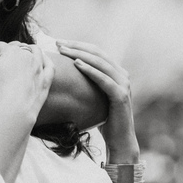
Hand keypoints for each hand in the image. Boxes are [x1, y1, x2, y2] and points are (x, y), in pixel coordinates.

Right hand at [0, 41, 52, 120]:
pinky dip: (45, 59)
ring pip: (34, 51)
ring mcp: (39, 67)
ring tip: (21, 55)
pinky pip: (49, 64)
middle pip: (17, 47)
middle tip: (2, 62)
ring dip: (27, 50)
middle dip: (10, 51)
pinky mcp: (46, 79)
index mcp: (12, 52)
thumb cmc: (0, 90)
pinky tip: (41, 60)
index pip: (0, 46)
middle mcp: (28, 56)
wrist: (16, 109)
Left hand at [56, 40, 138, 160]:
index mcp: (116, 72)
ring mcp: (124, 84)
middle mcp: (122, 75)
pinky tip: (76, 64)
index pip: (96, 52)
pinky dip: (90, 70)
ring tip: (63, 51)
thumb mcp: (93, 96)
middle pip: (97, 54)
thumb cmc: (102, 118)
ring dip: (80, 54)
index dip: (78, 44)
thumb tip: (63, 74)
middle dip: (76, 46)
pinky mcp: (121, 96)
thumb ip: (86, 83)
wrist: (119, 139)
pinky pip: (104, 79)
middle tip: (58, 43)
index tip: (59, 42)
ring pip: (100, 63)